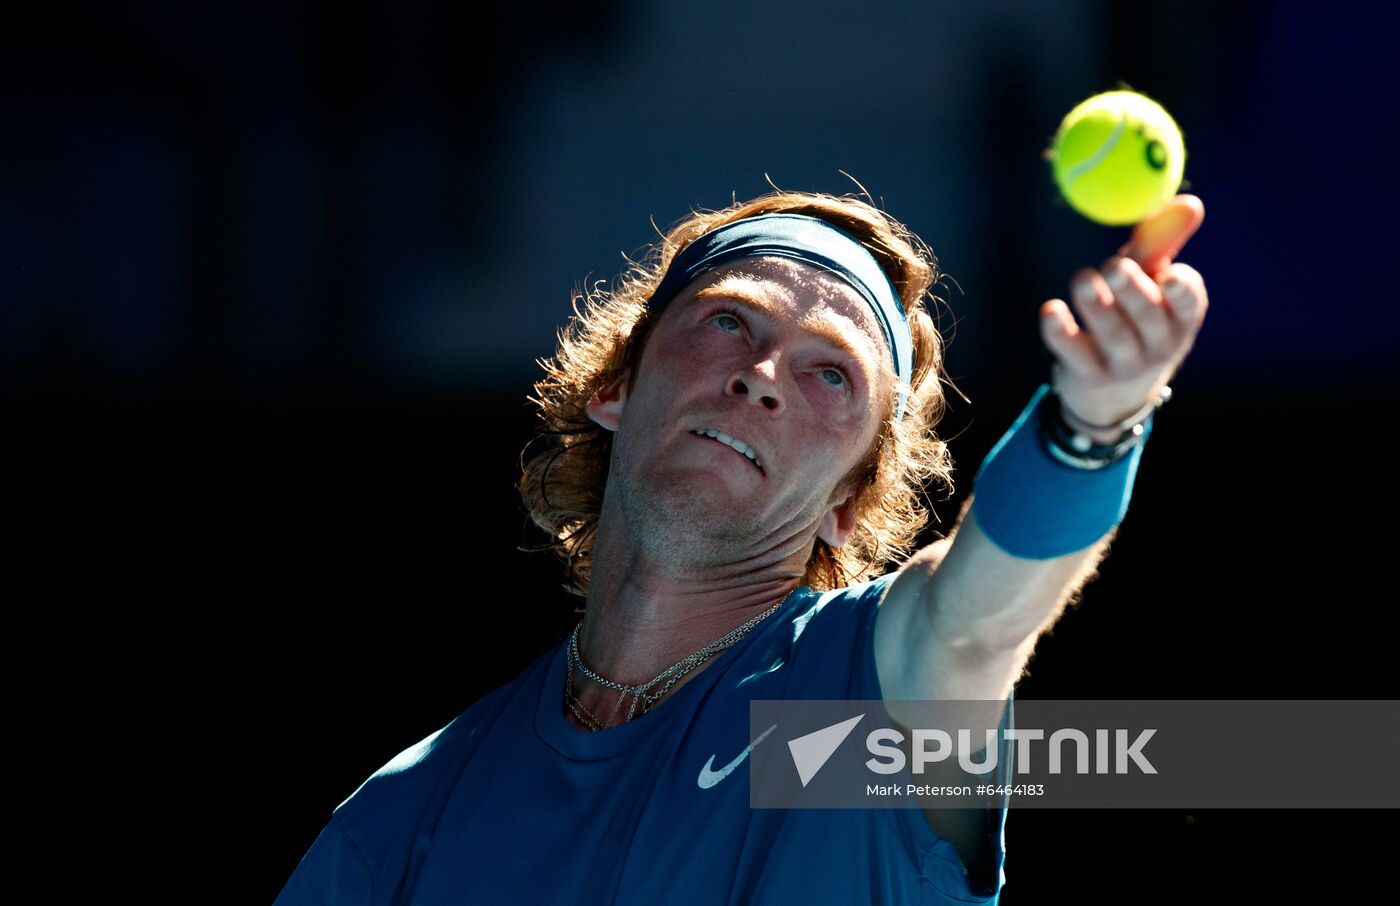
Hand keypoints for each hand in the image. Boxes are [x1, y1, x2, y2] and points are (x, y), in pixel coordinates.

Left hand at [1039, 195, 1209, 440]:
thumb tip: (1190, 202)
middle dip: (1133, 291)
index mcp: (1180, 319)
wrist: (1112, 397)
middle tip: (1114, 266)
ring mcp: (1123, 365)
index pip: (1188, 305)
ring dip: (1097, 306)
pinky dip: (1061, 333)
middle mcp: (1157, 345)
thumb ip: (1163, 244)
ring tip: (1082, 279)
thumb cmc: (1134, 321)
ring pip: (1113, 336)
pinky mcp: (1088, 376)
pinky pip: (1074, 354)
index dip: (1181, 291)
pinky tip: (1051, 311)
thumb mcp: (1150, 284)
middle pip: (1148, 319)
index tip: (1169, 275)